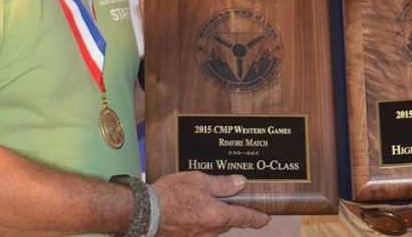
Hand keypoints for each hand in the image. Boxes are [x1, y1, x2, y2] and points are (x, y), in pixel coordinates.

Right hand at [152, 172, 270, 235]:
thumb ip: (221, 184)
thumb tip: (240, 183)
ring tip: (207, 202)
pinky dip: (203, 220)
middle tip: (232, 202)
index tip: (266, 220)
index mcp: (217, 215)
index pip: (244, 218)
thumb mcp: (198, 180)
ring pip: (216, 227)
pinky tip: (193, 210)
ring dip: (216, 216)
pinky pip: (202, 230)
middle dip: (233, 213)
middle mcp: (211, 231)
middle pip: (230, 222)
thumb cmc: (170, 194)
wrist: (145, 212)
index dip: (257, 218)